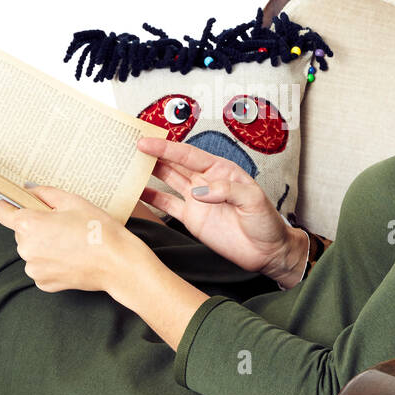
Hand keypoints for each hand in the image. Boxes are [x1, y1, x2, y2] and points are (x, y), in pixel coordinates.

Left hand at [0, 186, 132, 292]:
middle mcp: (26, 248)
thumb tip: (30, 190)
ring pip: (32, 250)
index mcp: (29, 225)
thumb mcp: (73, 201)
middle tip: (62, 224)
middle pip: (21, 232)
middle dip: (37, 226)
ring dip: (44, 245)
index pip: (3, 213)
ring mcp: (34, 268)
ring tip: (70, 242)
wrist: (117, 263)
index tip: (13, 204)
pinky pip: (41, 267)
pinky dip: (51, 262)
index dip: (8, 206)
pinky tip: (70, 257)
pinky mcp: (44, 283)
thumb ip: (45, 193)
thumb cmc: (99, 231)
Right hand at [135, 135, 304, 279]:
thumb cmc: (266, 222)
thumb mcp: (253, 200)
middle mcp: (206, 181)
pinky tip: (137, 192)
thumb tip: (200, 192)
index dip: (166, 148)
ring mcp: (197, 200)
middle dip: (153, 154)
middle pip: (174, 164)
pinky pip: (168, 206)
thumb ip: (227, 191)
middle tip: (129, 146)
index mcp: (221, 170)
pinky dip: (152, 199)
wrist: (267, 252)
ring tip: (127, 165)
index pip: (188, 155)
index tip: (146, 142)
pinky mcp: (192, 219)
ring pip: (168, 181)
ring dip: (149, 172)